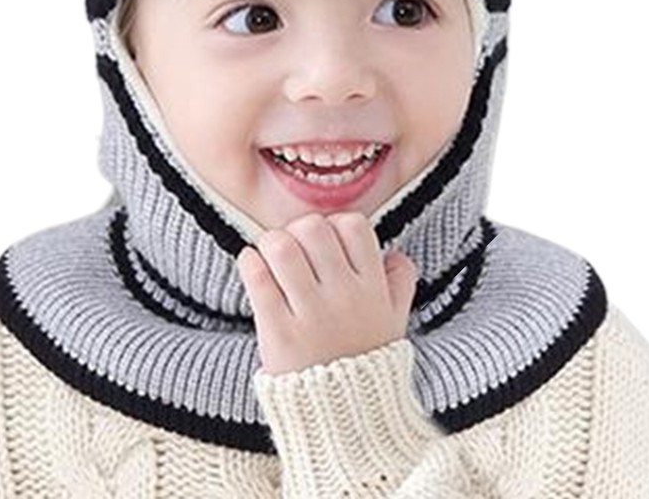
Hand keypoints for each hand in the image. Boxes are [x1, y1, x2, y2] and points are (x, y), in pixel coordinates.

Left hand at [236, 211, 417, 375]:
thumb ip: (399, 284)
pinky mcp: (278, 331)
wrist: (345, 423)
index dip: (333, 225)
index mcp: (372, 289)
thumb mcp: (394, 323)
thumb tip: (396, 253)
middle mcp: (344, 296)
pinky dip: (249, 264)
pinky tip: (253, 269)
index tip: (324, 243)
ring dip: (269, 244)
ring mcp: (310, 314)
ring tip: (269, 258)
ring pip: (281, 247)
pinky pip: (257, 277)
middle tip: (292, 249)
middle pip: (313, 229)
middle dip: (296, 231)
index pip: (353, 226)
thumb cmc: (366, 365)